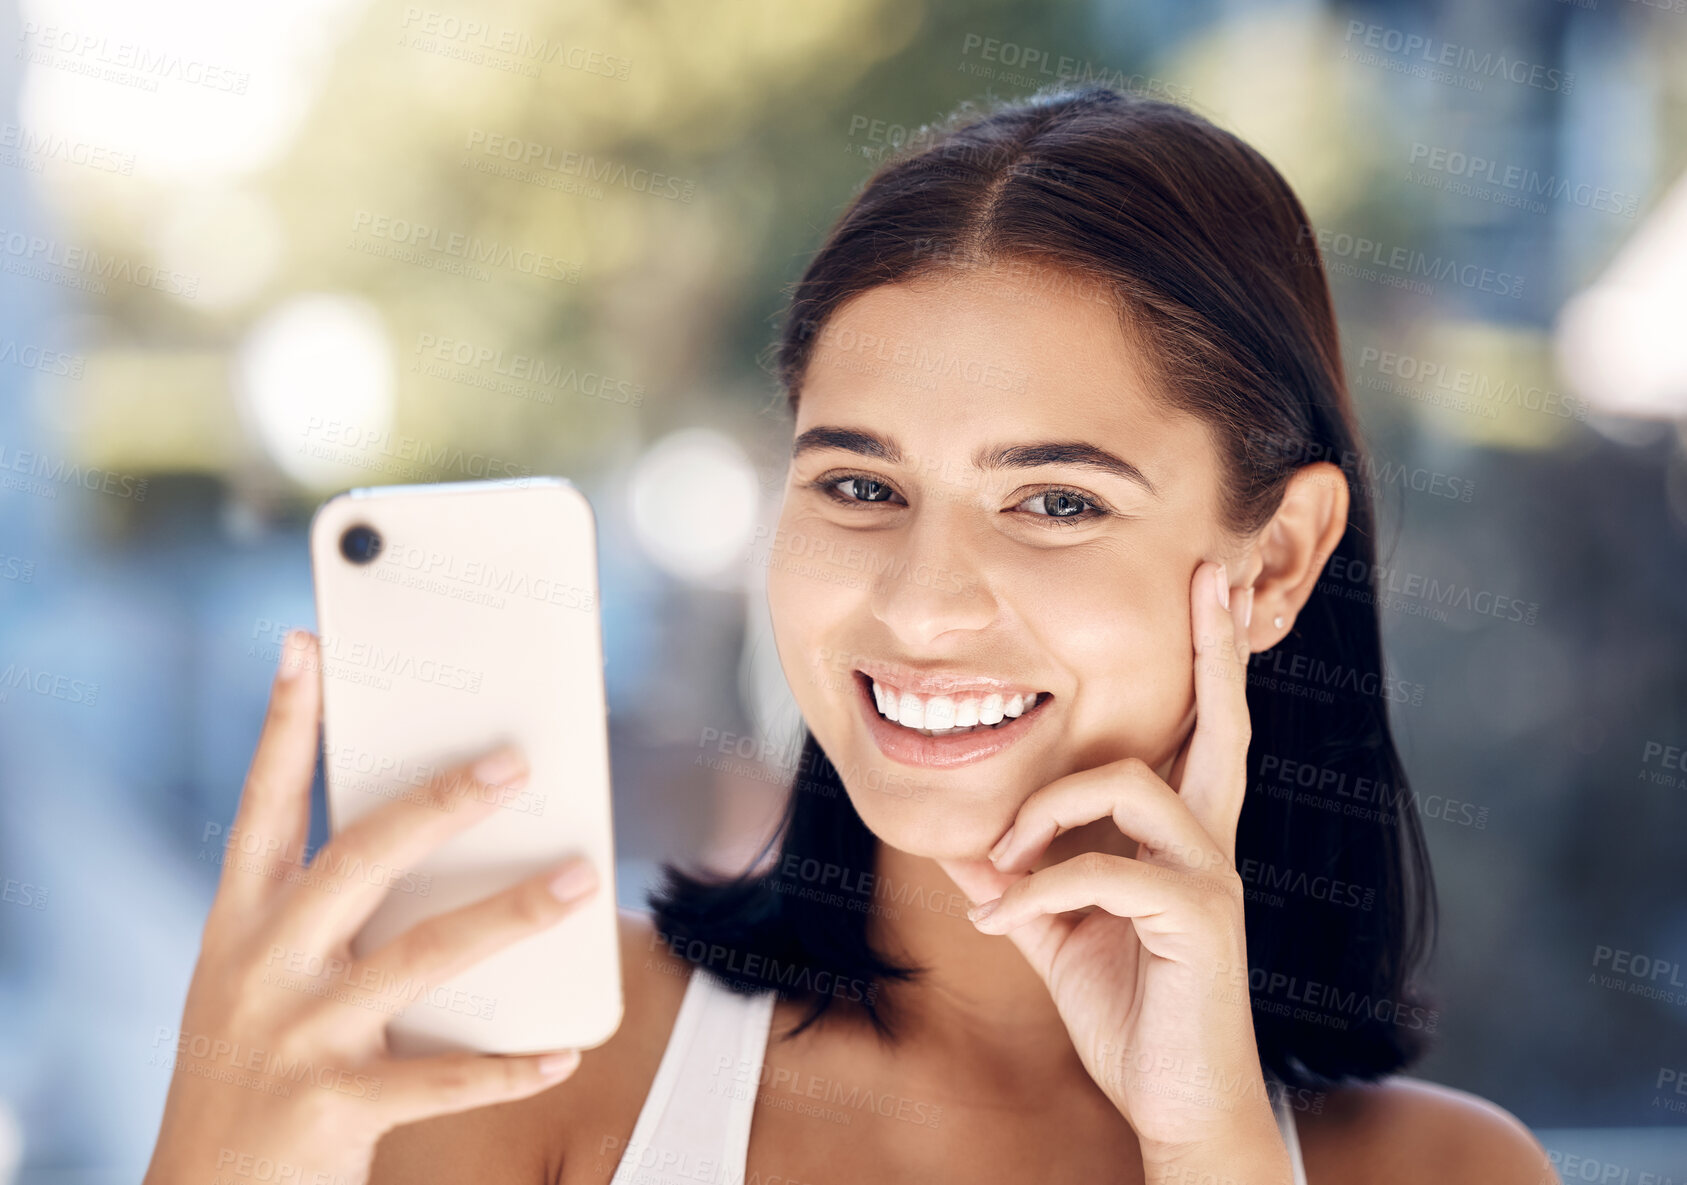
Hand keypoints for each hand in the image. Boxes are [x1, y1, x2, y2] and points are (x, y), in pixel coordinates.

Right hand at [143, 630, 602, 1184]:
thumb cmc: (252, 1068)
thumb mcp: (262, 980)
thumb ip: (328, 913)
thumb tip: (438, 833)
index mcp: (240, 924)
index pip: (264, 805)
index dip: (284, 723)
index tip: (307, 646)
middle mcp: (264, 966)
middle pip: (359, 859)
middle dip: (437, 803)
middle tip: (514, 760)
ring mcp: (297, 1035)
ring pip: (422, 955)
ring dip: (511, 913)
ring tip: (581, 876)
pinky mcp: (332, 1106)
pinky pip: (442, 1078)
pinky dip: (508, 1066)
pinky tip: (564, 1049)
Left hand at [938, 562, 1292, 1177]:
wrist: (1175, 1106)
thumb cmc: (1130, 1012)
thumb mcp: (1059, 931)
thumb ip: (1021, 877)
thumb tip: (963, 835)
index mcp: (1181, 838)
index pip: (1198, 732)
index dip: (1206, 662)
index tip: (1206, 587)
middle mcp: (1209, 843)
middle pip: (1220, 722)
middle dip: (1214, 646)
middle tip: (1208, 574)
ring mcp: (1211, 876)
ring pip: (1126, 784)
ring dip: (1042, 814)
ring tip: (1001, 868)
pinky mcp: (1200, 918)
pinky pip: (1101, 871)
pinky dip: (1034, 889)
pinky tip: (997, 920)